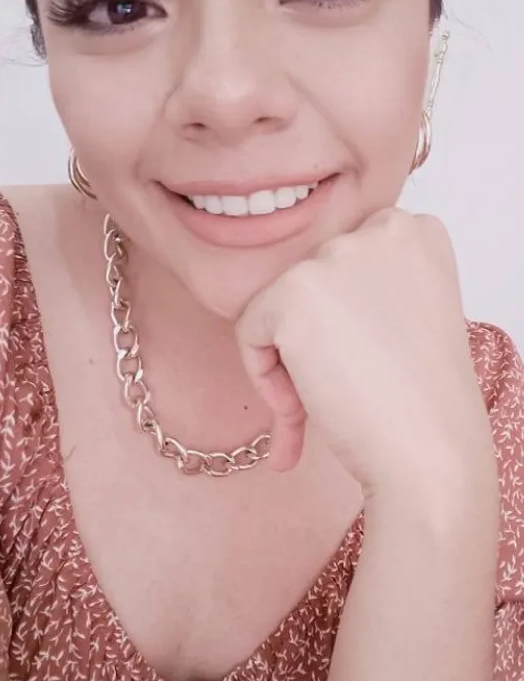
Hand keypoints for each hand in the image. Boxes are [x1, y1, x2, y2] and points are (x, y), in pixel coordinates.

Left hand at [237, 209, 496, 499]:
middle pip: (310, 285)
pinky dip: (265, 376)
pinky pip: (249, 332)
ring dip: (291, 362)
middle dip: (316, 342)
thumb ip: (363, 292)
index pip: (344, 267)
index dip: (346, 322)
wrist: (429, 450)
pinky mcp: (293, 292)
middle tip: (350, 387)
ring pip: (278, 308)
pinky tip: (305, 408)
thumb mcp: (407, 319)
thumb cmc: (422, 400)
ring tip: (328, 402)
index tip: (370, 360)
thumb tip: (304, 305)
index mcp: (415, 233)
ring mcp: (335, 256)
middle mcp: (378, 230)